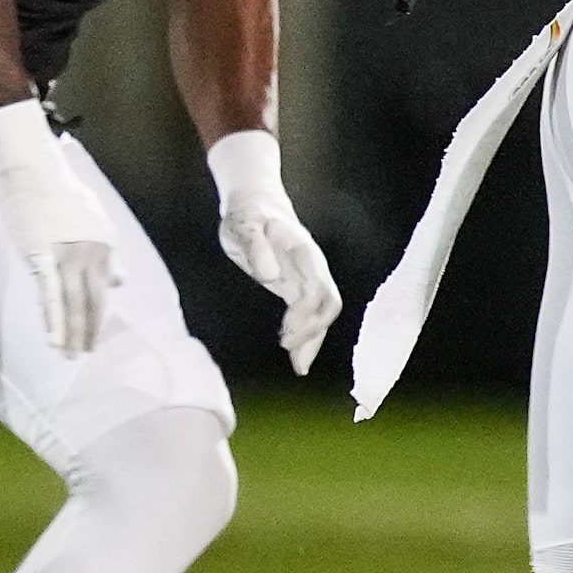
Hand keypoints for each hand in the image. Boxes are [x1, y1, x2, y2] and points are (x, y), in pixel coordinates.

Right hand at [0, 100, 116, 355]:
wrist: (33, 168)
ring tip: (70, 356)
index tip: (93, 333)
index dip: (97, 314)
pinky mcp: (42, 256)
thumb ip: (106, 254)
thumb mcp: (92, 221)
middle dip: (90, 331)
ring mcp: (69, 255)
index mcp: (106, 245)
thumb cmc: (56, 192)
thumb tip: (120, 281)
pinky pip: (50, 295)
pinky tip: (55, 341)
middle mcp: (94, 252)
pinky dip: (55, 321)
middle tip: (85, 355)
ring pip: (73, 304)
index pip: (102, 289)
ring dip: (73, 333)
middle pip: (93, 301)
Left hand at [207, 130, 342, 374]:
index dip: (307, 313)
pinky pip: (309, 316)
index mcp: (303, 253)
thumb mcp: (244, 225)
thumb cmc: (247, 214)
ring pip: (322, 315)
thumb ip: (256, 247)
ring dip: (313, 340)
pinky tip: (297, 358)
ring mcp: (307, 279)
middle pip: (328, 305)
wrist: (254, 205)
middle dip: (314, 331)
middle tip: (288, 350)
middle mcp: (312, 268)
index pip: (318, 288)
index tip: (286, 329)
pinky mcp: (296, 289)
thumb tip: (270, 275)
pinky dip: (306, 338)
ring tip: (299, 366)